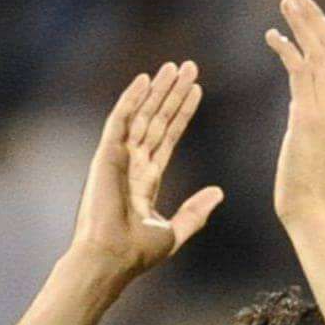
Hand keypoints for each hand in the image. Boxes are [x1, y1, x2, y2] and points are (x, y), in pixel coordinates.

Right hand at [65, 61, 221, 281]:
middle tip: (189, 66)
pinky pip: (120, 120)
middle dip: (172, 93)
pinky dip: (131, 98)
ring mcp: (118, 158)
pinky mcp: (107, 155)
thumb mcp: (173, 231)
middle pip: (156, 119)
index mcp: (145, 180)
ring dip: (158, 90)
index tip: (196, 90)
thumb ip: (195, 212)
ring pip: (142, 114)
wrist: (113, 259)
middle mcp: (131, 164)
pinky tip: (145, 79)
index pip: (168, 137)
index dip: (182, 112)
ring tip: (174, 67)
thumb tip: (218, 192)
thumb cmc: (136, 253)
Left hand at [263, 0, 324, 224]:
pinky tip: (271, 36)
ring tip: (286, 2)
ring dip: (301, 24)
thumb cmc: (316, 188)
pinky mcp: (308, 117)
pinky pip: (300, 72)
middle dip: (318, 18)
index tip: (321, 17)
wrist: (314, 210)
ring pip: (319, 54)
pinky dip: (285, 49)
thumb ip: (322, 122)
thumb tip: (307, 108)